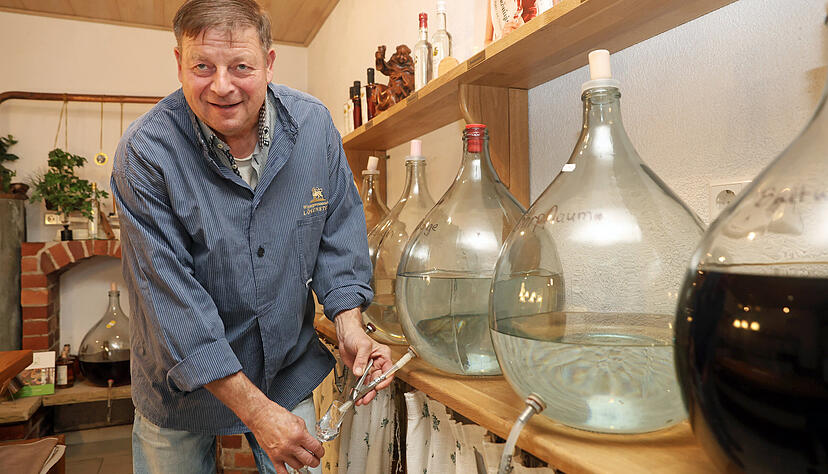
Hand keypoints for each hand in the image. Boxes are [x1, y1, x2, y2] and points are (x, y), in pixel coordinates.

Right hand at [205, 372, 322, 473]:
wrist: (261, 416)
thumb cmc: (277, 416)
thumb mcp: (298, 421)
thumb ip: (305, 433)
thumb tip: (311, 442)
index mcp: (299, 434)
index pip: (316, 448)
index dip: (321, 452)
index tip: (320, 452)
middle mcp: (291, 445)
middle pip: (309, 460)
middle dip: (315, 461)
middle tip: (315, 459)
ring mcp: (282, 452)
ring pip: (298, 466)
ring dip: (302, 464)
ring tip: (302, 459)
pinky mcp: (273, 457)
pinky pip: (282, 472)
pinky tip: (291, 471)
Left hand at [334, 308, 392, 404]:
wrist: (345, 336)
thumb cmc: (356, 335)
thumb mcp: (362, 345)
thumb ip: (362, 359)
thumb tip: (360, 372)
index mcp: (383, 356)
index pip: (389, 371)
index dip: (384, 380)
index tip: (377, 386)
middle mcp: (378, 363)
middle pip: (379, 381)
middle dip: (372, 390)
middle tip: (366, 398)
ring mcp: (370, 369)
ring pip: (370, 384)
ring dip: (365, 393)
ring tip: (360, 400)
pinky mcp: (362, 372)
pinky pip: (362, 383)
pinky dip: (358, 390)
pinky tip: (355, 394)